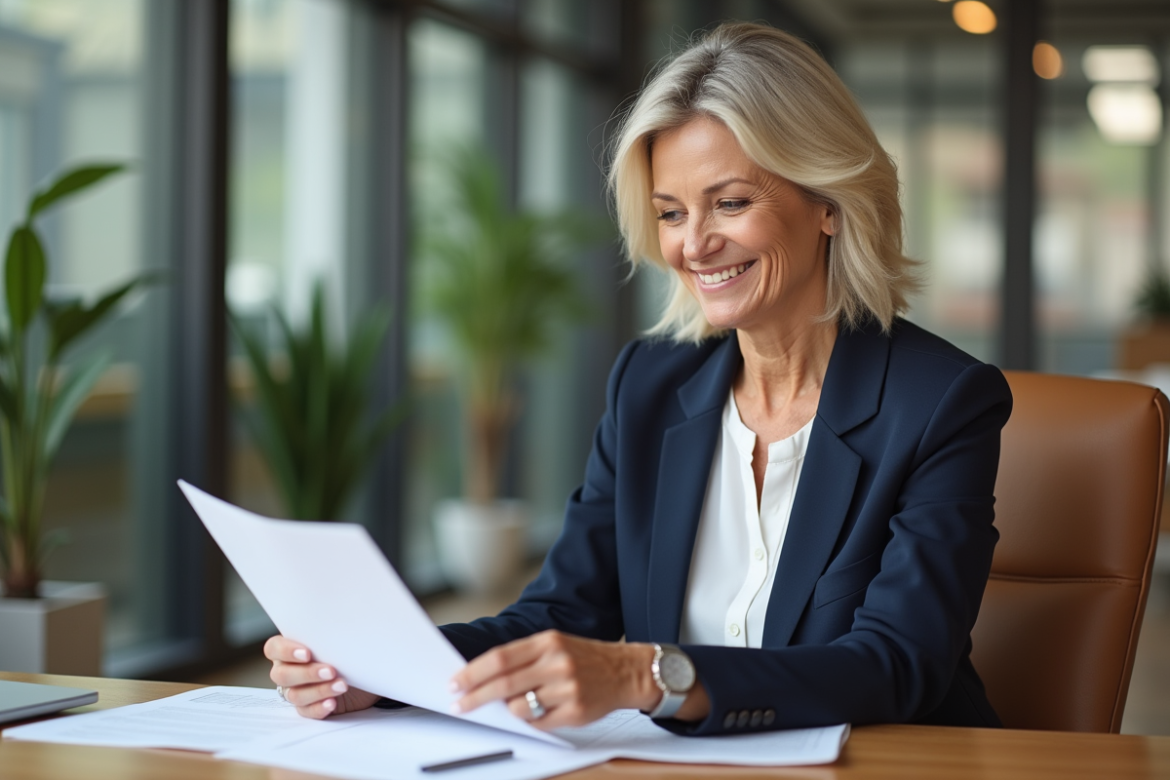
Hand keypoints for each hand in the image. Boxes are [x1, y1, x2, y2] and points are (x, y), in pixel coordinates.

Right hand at [264, 635, 379, 718]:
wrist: (366, 670)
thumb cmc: (348, 648)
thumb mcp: (340, 637)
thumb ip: (331, 629)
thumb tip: (343, 611)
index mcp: (289, 648)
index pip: (274, 648)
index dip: (286, 651)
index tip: (307, 653)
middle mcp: (288, 669)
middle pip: (282, 675)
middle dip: (307, 673)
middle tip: (331, 670)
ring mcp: (297, 690)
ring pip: (295, 695)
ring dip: (319, 690)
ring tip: (341, 686)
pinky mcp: (309, 707)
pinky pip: (306, 711)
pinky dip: (319, 708)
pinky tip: (332, 703)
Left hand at [449, 630, 707, 728]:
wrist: (626, 671)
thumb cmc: (585, 658)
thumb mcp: (555, 645)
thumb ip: (524, 657)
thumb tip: (484, 676)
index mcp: (548, 641)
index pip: (500, 658)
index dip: (473, 672)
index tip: (456, 682)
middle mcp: (557, 662)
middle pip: (504, 683)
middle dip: (476, 696)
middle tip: (459, 704)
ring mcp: (567, 688)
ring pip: (520, 706)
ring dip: (508, 710)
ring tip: (511, 707)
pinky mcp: (575, 711)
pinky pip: (539, 722)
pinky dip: (530, 720)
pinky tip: (534, 713)